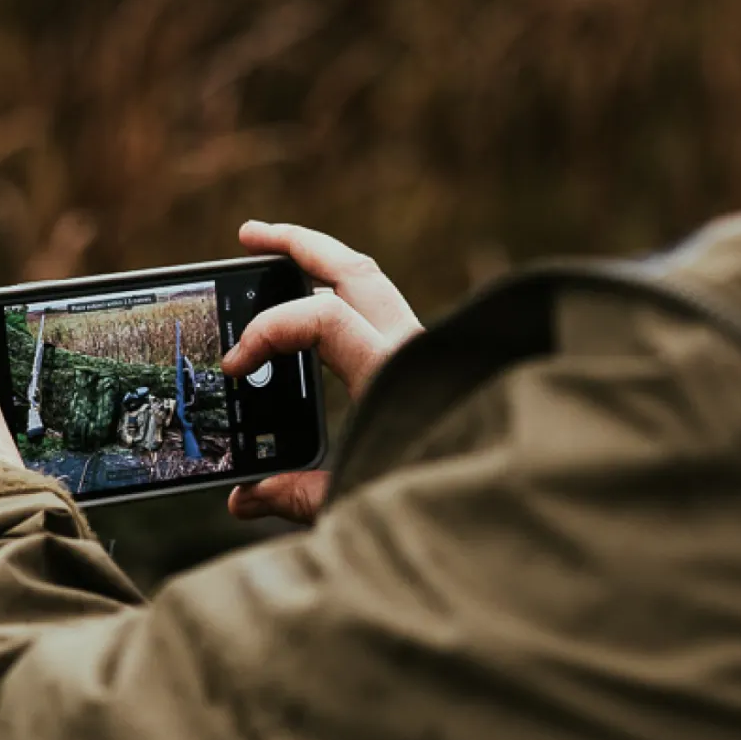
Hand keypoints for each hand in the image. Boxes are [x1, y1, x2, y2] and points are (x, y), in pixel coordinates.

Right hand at [221, 221, 421, 524]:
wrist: (506, 503)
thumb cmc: (440, 503)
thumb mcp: (359, 502)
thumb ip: (299, 496)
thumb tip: (243, 499)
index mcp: (392, 374)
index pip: (322, 317)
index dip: (268, 332)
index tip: (234, 366)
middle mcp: (413, 348)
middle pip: (352, 269)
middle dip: (297, 245)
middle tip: (248, 235)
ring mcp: (423, 350)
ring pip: (371, 282)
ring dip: (323, 263)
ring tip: (278, 256)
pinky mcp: (429, 362)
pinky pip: (381, 310)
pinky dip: (345, 296)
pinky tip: (318, 311)